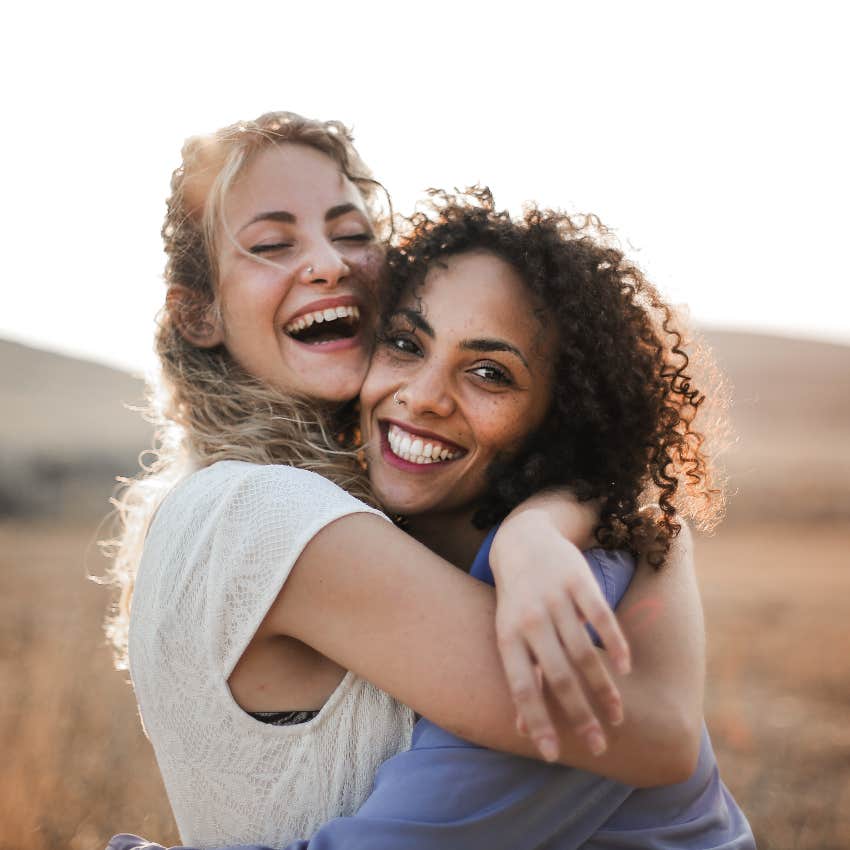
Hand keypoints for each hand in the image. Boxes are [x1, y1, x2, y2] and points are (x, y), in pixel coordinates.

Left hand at [491, 512, 630, 762]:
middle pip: (557, 675)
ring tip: (617, 716)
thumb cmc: (516, 600)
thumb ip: (522, 678)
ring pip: (583, 652)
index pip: (521, 686)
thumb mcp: (510, 635)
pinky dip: (615, 645)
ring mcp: (555, 598)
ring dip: (603, 688)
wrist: (523, 540)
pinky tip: (626, 669)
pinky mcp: (578, 581)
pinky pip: (600, 617)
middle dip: (579, 715)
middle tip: (599, 747)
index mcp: (508, 636)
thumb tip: (522, 731)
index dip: (536, 721)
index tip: (553, 755)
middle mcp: (530, 619)